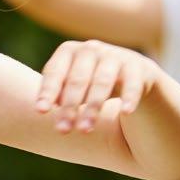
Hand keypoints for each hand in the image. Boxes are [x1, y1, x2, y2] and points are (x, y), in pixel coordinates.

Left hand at [35, 40, 159, 132]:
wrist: (132, 74)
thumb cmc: (90, 82)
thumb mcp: (71, 86)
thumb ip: (57, 94)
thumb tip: (44, 107)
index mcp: (69, 51)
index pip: (55, 72)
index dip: (47, 91)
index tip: (41, 112)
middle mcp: (91, 49)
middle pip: (77, 79)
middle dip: (69, 106)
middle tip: (62, 131)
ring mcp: (116, 55)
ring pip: (102, 82)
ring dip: (92, 107)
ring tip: (84, 130)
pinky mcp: (138, 67)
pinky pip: (133, 83)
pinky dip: (130, 97)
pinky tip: (125, 113)